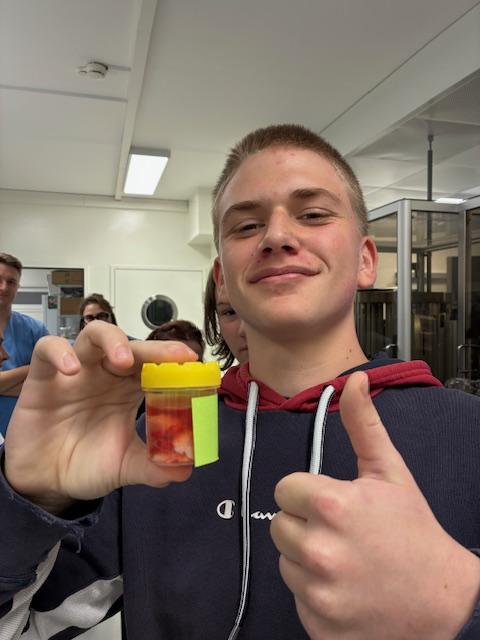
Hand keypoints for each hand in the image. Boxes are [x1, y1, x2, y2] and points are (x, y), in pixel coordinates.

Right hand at [4, 322, 194, 512]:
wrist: (46, 481)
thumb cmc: (87, 462)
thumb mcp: (125, 466)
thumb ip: (153, 467)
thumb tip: (184, 470)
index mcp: (129, 390)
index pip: (155, 365)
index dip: (173, 361)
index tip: (195, 364)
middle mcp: (105, 374)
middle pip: (132, 346)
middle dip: (155, 348)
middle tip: (176, 356)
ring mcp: (76, 372)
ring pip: (94, 335)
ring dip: (112, 340)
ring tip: (123, 359)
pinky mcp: (43, 377)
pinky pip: (47, 349)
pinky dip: (59, 352)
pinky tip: (70, 369)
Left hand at [270, 371, 479, 639]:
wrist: (443, 601)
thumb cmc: (414, 533)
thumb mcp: (390, 473)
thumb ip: (363, 425)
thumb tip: (355, 380)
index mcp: (332, 506)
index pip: (285, 488)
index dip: (308, 493)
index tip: (332, 502)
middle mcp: (320, 551)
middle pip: (279, 525)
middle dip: (304, 524)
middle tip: (341, 531)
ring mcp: (318, 594)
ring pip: (285, 562)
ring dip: (307, 559)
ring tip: (345, 560)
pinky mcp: (318, 627)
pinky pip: (297, 599)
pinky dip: (315, 595)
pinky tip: (346, 588)